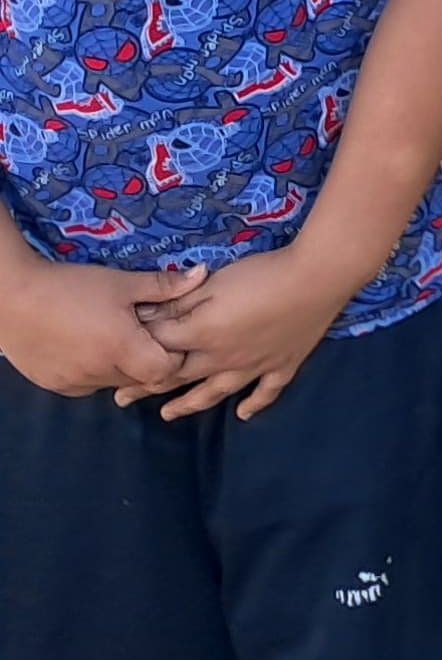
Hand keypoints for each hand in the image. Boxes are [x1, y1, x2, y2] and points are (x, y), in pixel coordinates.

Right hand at [0, 260, 199, 397]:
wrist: (11, 298)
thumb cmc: (70, 287)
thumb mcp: (120, 283)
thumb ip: (164, 285)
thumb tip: (203, 275)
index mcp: (121, 349)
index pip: (165, 371)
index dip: (174, 355)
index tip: (171, 334)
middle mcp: (99, 373)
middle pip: (141, 378)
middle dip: (150, 359)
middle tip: (145, 332)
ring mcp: (75, 383)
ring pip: (114, 382)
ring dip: (122, 366)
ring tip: (115, 335)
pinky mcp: (55, 385)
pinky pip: (88, 384)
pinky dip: (96, 370)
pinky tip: (90, 345)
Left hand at [141, 248, 350, 419]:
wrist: (316, 276)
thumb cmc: (261, 274)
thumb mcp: (213, 282)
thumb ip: (180, 301)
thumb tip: (146, 315)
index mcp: (201, 335)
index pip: (158, 348)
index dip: (135, 352)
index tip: (114, 357)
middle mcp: (221, 359)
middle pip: (177, 376)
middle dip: (147, 387)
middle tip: (121, 400)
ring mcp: (254, 366)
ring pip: (214, 392)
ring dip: (189, 404)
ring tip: (168, 415)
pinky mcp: (283, 364)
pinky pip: (266, 391)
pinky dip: (254, 405)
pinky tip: (242, 415)